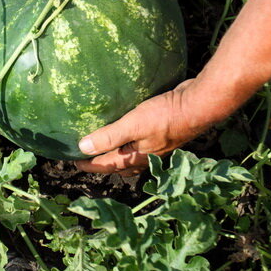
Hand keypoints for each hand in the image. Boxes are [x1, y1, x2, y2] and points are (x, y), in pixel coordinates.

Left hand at [75, 79, 207, 175]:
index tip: (72, 161)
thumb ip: (109, 136)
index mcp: (137, 157)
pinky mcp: (162, 132)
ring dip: (117, 153)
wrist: (198, 106)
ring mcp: (156, 145)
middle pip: (120, 164)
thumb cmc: (166, 116)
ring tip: (105, 144)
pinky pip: (140, 142)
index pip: (107, 164)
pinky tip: (128, 129)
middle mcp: (146, 156)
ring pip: (131, 155)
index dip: (89, 163)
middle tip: (86, 155)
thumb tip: (83, 148)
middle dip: (103, 162)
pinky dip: (130, 141)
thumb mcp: (133, 125)